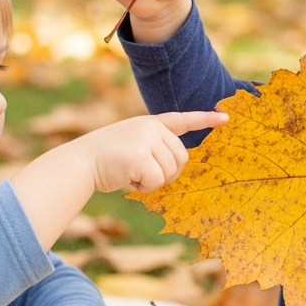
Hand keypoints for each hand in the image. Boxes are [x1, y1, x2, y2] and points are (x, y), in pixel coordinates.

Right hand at [10, 110, 227, 249]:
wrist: (79, 163)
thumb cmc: (106, 159)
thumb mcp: (133, 144)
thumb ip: (155, 147)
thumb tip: (179, 163)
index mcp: (151, 123)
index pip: (183, 119)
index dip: (205, 119)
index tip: (226, 118)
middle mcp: (151, 128)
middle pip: (183, 158)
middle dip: (168, 173)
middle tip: (145, 175)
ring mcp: (145, 140)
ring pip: (172, 171)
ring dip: (155, 181)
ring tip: (133, 174)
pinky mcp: (140, 156)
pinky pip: (158, 181)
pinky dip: (145, 187)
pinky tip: (129, 180)